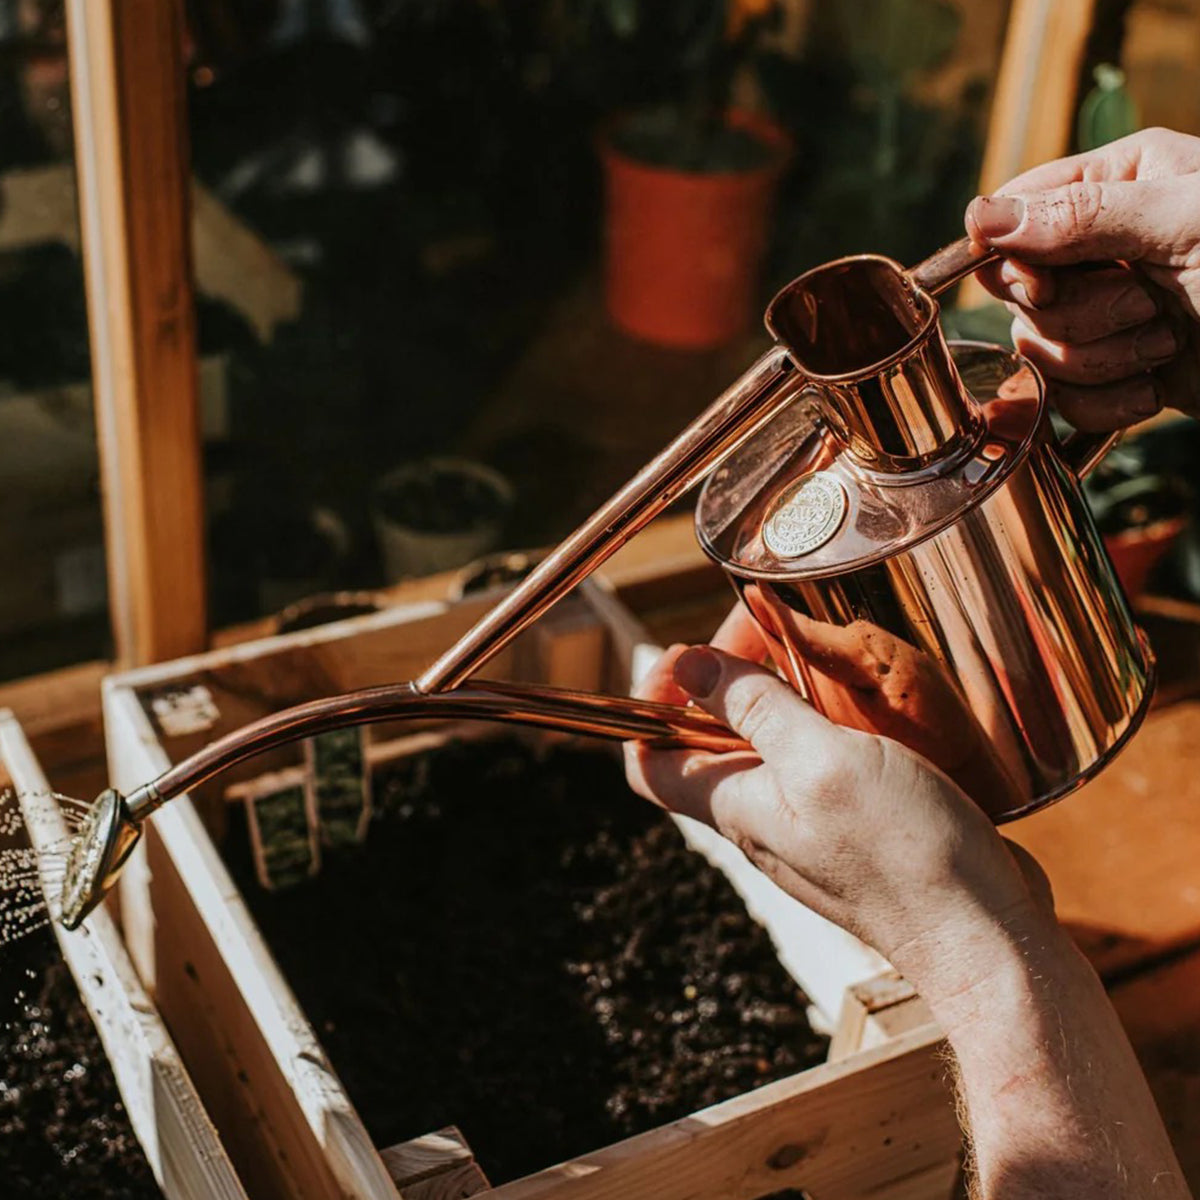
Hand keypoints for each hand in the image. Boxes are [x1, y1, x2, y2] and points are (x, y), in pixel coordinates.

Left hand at [624, 606, 1051, 991]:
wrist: (982, 934)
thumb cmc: (903, 853)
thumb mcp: (820, 760)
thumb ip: (754, 711)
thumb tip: (687, 670)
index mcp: (734, 805)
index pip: (650, 760)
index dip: (649, 705)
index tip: (686, 657)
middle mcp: (762, 819)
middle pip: (711, 742)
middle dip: (726, 681)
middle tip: (768, 632)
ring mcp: (810, 827)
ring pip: (770, 752)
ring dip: (781, 697)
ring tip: (817, 652)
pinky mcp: (858, 830)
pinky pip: (822, 767)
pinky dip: (829, 725)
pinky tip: (865, 703)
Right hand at [964, 127, 1199, 430]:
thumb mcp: (1187, 226)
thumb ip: (1083, 216)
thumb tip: (982, 217)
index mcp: (1121, 185)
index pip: (1014, 213)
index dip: (1011, 258)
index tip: (1045, 282)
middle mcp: (1106, 247)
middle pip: (1019, 293)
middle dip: (1077, 317)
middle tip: (1146, 310)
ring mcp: (1110, 314)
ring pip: (1037, 349)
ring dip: (1099, 362)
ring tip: (1165, 348)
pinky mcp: (1119, 372)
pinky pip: (1064, 398)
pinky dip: (1106, 404)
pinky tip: (1154, 391)